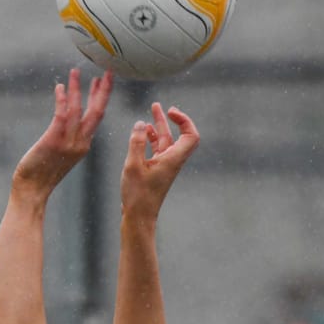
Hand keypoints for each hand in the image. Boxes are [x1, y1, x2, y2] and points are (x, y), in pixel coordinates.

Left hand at [13, 68, 111, 199]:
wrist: (32, 190)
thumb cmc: (42, 173)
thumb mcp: (62, 155)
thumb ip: (69, 138)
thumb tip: (68, 121)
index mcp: (84, 145)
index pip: (98, 117)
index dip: (101, 97)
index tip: (103, 81)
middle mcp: (80, 143)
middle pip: (97, 111)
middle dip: (103, 90)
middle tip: (107, 71)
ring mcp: (68, 142)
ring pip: (79, 110)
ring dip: (77, 89)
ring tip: (75, 72)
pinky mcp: (53, 141)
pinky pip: (62, 115)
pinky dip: (62, 100)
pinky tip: (60, 87)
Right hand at [120, 102, 199, 221]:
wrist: (139, 217)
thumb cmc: (138, 194)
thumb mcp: (133, 165)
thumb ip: (136, 142)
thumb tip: (139, 123)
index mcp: (173, 159)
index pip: (191, 135)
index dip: (184, 120)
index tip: (170, 111)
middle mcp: (172, 161)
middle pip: (177, 135)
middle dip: (168, 119)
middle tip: (156, 106)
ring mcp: (164, 166)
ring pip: (165, 142)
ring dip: (158, 127)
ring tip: (149, 113)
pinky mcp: (156, 171)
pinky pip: (157, 150)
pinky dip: (151, 139)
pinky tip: (141, 133)